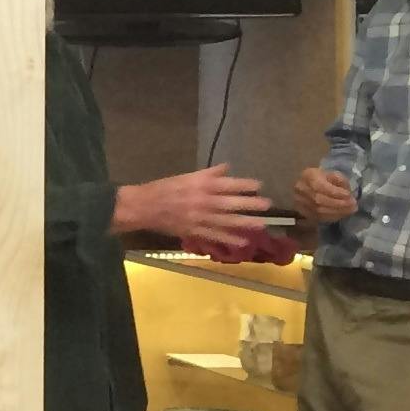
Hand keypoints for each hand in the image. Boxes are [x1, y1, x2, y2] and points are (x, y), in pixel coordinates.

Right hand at [119, 167, 270, 246]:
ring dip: (245, 222)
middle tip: (268, 204)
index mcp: (200, 185)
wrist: (141, 207)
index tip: (259, 185)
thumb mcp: (184, 177)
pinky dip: (229, 239)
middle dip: (251, 204)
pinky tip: (243, 241)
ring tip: (262, 223)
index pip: (228, 184)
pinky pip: (215, 236)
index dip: (245, 184)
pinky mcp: (194, 231)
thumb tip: (226, 169)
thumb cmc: (163, 189)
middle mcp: (203, 201)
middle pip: (231, 203)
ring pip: (227, 220)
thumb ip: (207, 174)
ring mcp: (199, 218)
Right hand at [296, 165, 360, 222]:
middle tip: (353, 205)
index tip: (349, 195)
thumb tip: (347, 194)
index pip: (319, 186)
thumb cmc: (324, 178)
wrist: (309, 185)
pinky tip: (342, 214)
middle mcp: (300, 189)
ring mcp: (299, 201)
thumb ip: (340, 181)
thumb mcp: (334, 174)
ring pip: (318, 210)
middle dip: (339, 204)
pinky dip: (332, 217)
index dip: (335, 192)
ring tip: (350, 210)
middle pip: (319, 200)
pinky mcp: (302, 212)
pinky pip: (318, 217)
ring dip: (337, 212)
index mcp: (308, 176)